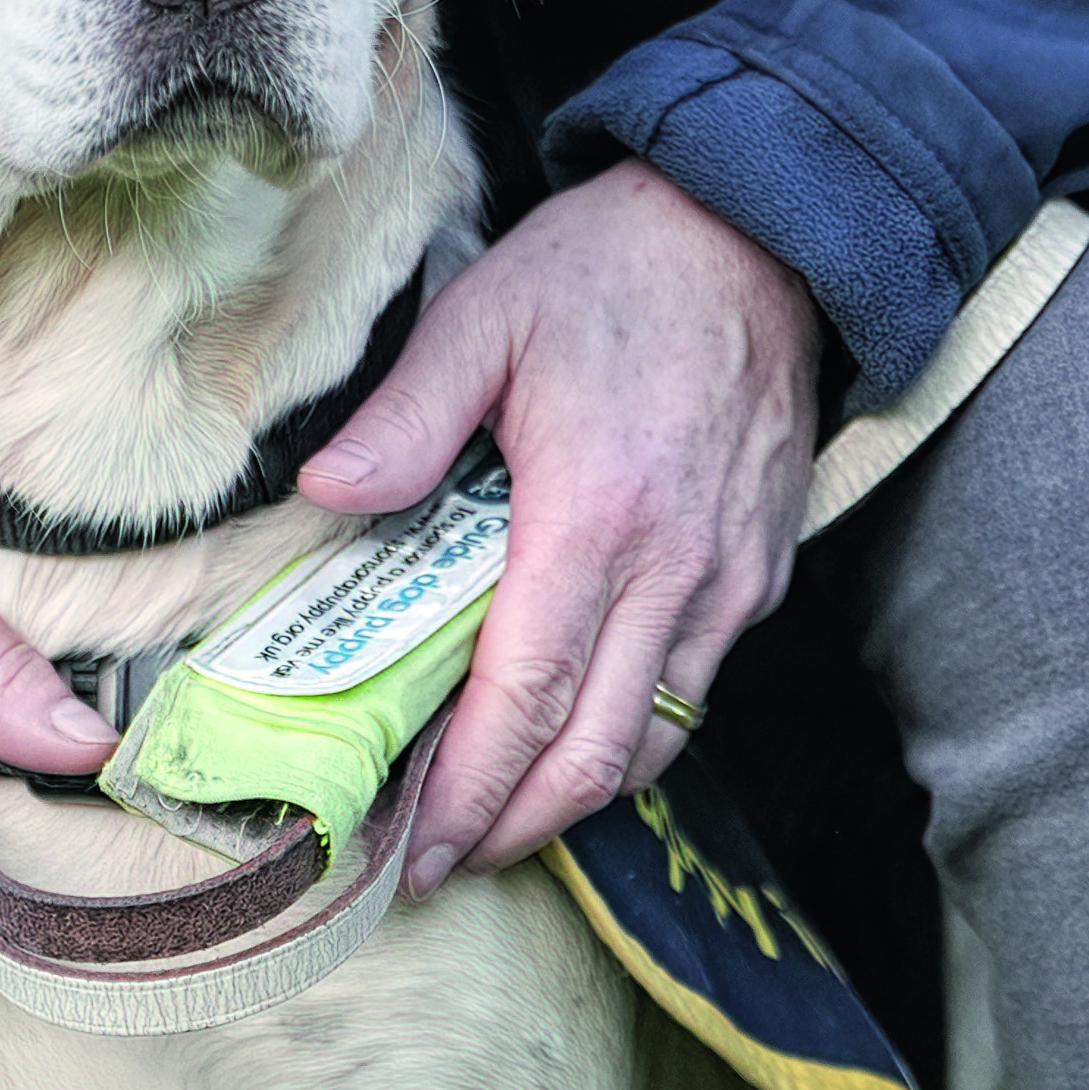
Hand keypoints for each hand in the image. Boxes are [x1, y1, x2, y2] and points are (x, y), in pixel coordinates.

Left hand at [297, 161, 821, 889]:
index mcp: (595, 513)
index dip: (467, 791)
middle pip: (593, 755)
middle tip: (440, 860)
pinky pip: (697, 689)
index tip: (412, 847)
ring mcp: (730, 579)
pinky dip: (632, 733)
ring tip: (497, 813)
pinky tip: (574, 727)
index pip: (524, 698)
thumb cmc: (609, 267)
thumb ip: (406, 417)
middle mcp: (675, 568)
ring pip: (654, 739)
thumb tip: (325, 499)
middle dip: (512, 826)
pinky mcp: (763, 572)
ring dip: (573, 796)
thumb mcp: (485, 314)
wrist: (754, 230)